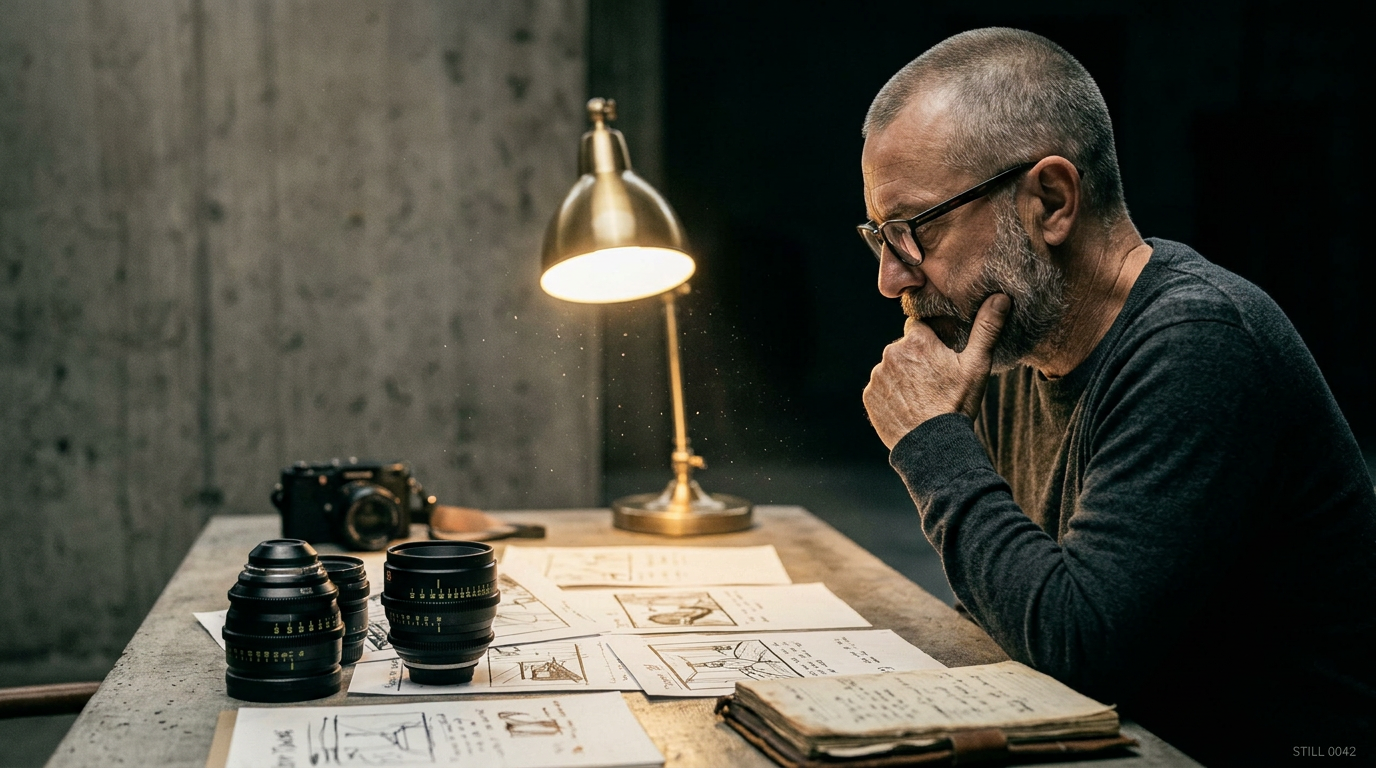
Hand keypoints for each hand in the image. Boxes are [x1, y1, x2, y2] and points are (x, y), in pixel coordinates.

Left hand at [863, 293, 1009, 448]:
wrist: (933, 446)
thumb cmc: (957, 404)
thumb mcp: (977, 365)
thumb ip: (986, 328)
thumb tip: (1000, 297)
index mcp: (916, 340)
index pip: (919, 326)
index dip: (931, 339)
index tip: (940, 355)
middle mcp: (892, 352)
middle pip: (905, 348)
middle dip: (917, 359)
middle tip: (935, 381)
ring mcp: (878, 375)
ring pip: (892, 368)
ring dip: (904, 377)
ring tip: (923, 397)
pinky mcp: (870, 396)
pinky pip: (881, 388)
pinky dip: (892, 395)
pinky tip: (908, 407)